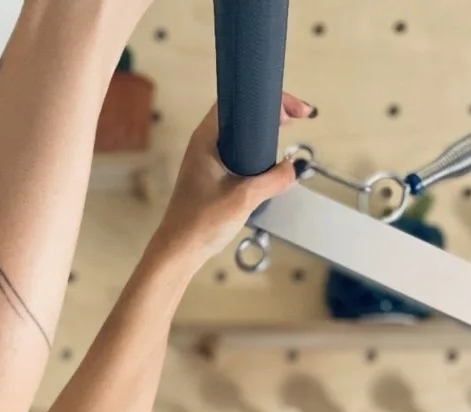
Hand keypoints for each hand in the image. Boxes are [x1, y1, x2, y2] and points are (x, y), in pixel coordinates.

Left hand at [155, 93, 314, 267]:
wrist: (178, 254)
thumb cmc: (199, 224)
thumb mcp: (244, 198)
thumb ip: (273, 180)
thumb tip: (292, 169)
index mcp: (206, 138)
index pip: (239, 101)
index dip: (268, 99)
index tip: (292, 110)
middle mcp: (204, 145)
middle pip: (241, 116)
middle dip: (269, 115)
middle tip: (293, 119)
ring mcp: (206, 162)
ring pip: (240, 139)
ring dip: (262, 138)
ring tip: (284, 139)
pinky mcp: (210, 179)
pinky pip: (237, 158)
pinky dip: (255, 157)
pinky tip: (269, 168)